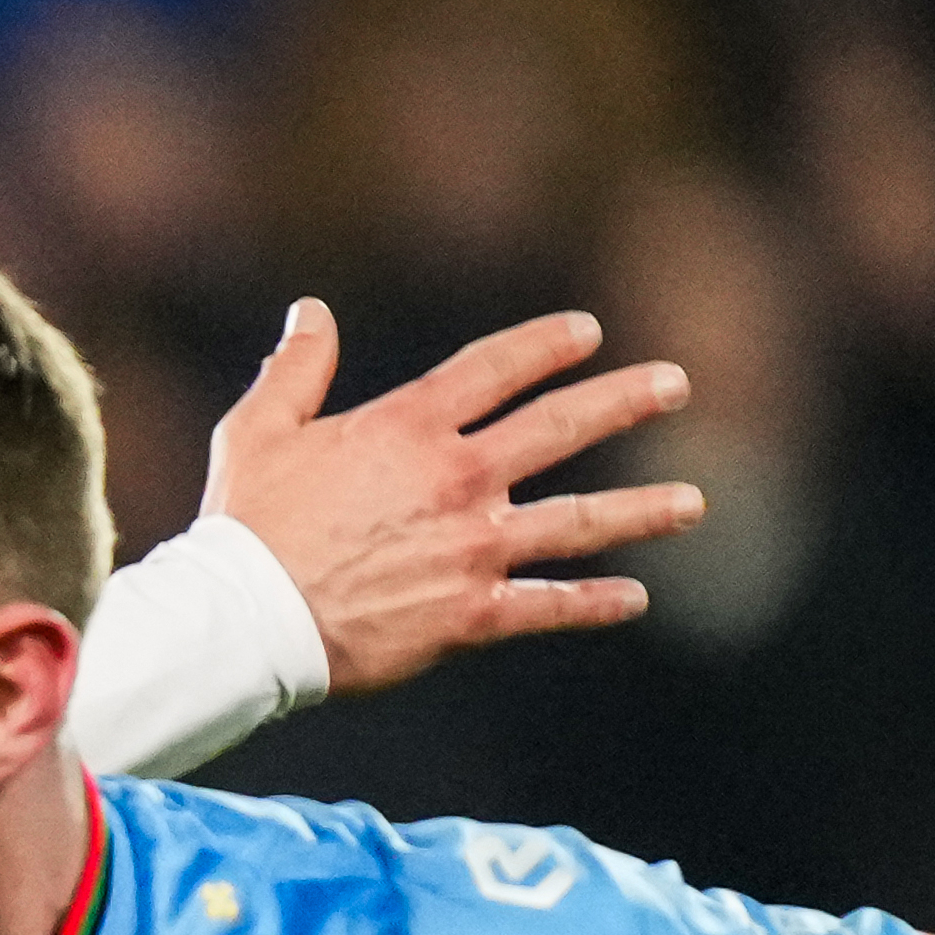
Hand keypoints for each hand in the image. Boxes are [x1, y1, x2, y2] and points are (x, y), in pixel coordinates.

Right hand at [205, 299, 709, 696]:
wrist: (241, 622)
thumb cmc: (243, 527)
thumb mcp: (257, 430)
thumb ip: (296, 368)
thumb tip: (310, 312)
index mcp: (410, 428)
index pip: (499, 369)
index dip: (547, 345)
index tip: (588, 333)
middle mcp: (459, 479)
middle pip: (563, 428)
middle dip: (626, 402)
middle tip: (675, 385)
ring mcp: (472, 548)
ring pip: (578, 522)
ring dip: (641, 509)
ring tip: (692, 502)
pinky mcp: (468, 614)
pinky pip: (546, 607)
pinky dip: (593, 603)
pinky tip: (634, 596)